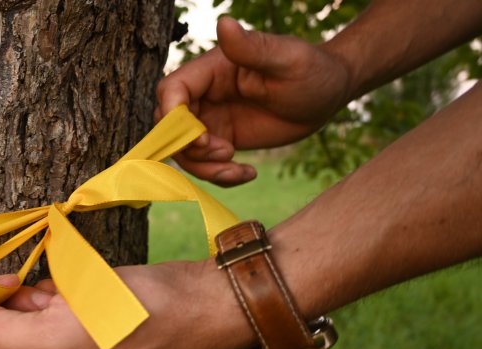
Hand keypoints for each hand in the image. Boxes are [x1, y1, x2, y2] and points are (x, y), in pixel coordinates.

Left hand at [0, 261, 254, 348]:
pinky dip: (41, 284)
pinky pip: (37, 296)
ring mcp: (55, 340)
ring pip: (8, 309)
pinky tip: (65, 285)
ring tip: (44, 286)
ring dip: (16, 289)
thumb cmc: (127, 328)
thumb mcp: (54, 339)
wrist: (190, 306)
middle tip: (3, 274)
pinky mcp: (72, 314)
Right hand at [156, 17, 352, 185]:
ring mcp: (212, 119)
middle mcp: (205, 95)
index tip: (202, 138)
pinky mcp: (223, 139)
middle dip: (188, 148)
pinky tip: (249, 173)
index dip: (174, 118)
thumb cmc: (311, 69)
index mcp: (211, 70)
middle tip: (226, 153)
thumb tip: (223, 21)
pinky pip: (206, 164)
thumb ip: (252, 46)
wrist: (328, 94)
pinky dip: (220, 176)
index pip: (171, 91)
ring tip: (237, 168)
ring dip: (205, 168)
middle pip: (170, 126)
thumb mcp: (286, 59)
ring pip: (185, 151)